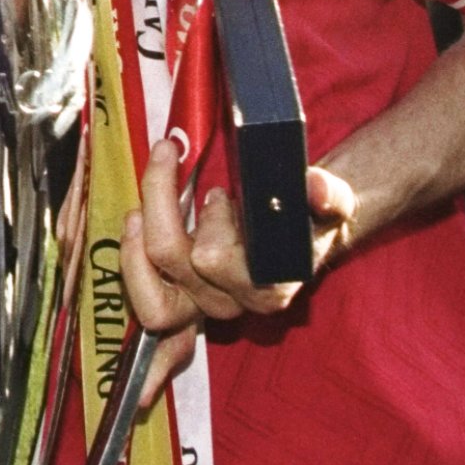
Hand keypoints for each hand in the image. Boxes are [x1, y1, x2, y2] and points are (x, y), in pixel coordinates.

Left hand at [120, 140, 354, 330]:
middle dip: (165, 205)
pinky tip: (136, 218)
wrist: (304, 234)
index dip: (210, 224)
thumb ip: (329, 195)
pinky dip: (132, 258)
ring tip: (141, 202)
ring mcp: (205, 305)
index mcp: (271, 284)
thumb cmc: (311, 216)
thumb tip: (314, 188)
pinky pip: (145, 299)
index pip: (218, 261)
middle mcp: (236, 303)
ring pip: (152, 292)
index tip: (217, 193)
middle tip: (170, 159)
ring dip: (137, 240)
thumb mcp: (331, 201)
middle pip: (179, 261)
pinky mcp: (183, 300)